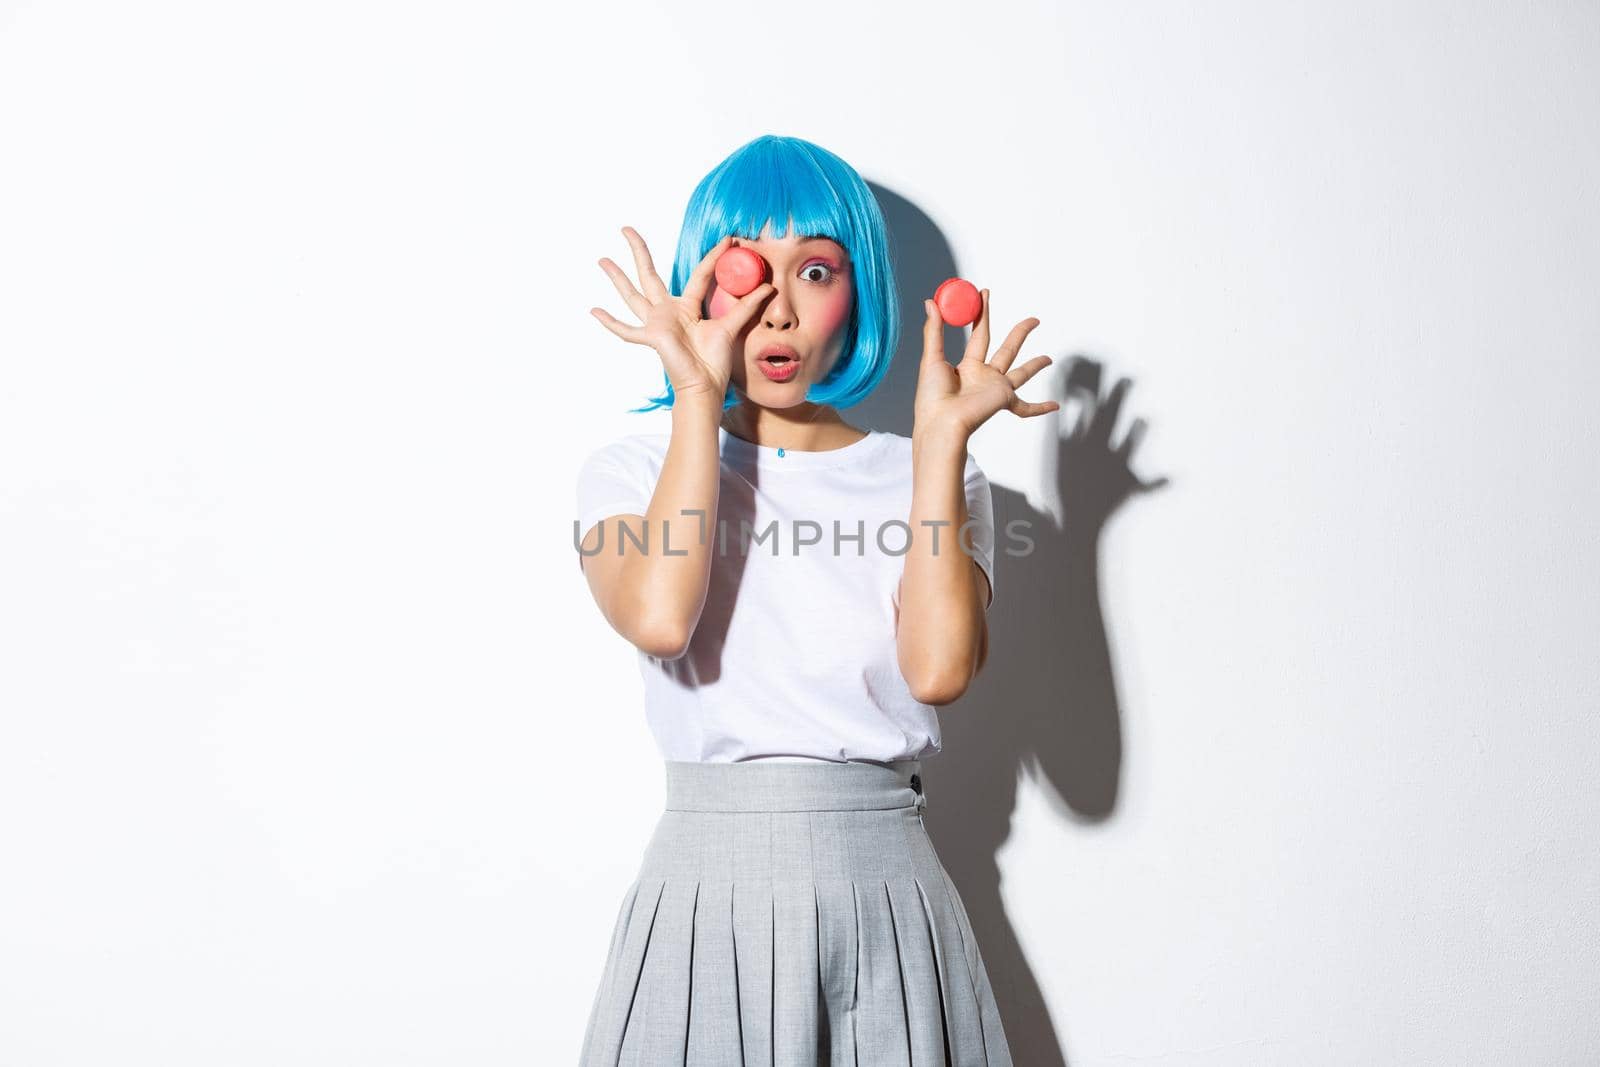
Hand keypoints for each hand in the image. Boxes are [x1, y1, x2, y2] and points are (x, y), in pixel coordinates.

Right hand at [590, 227, 774, 404]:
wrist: (705, 387)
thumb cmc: (714, 362)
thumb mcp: (731, 327)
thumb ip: (746, 306)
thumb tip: (769, 287)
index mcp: (688, 308)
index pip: (700, 274)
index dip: (715, 257)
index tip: (727, 238)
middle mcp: (668, 312)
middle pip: (649, 275)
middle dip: (639, 251)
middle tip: (626, 229)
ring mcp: (656, 323)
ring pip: (633, 295)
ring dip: (617, 278)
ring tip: (602, 259)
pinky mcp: (652, 337)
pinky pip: (628, 330)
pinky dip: (611, 322)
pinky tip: (593, 311)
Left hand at [913, 288, 1060, 439]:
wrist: (940, 422)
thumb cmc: (931, 396)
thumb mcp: (931, 358)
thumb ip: (934, 330)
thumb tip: (930, 302)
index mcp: (967, 366)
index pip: (979, 334)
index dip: (983, 314)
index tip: (986, 295)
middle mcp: (984, 377)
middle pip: (1007, 349)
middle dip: (1020, 333)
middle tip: (1033, 320)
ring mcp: (996, 389)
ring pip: (1021, 372)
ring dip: (1036, 365)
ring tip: (1048, 359)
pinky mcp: (1004, 400)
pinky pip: (1025, 408)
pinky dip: (1041, 408)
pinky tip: (1055, 406)